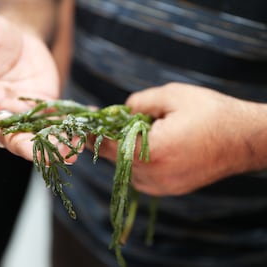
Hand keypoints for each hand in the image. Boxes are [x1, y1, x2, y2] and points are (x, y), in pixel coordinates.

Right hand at [0, 13, 59, 172]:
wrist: (17, 34)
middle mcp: (0, 113)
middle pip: (11, 138)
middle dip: (26, 150)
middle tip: (44, 159)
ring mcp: (25, 113)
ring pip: (36, 135)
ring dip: (53, 145)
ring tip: (71, 152)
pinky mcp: (46, 107)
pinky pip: (56, 122)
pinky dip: (68, 130)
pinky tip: (81, 137)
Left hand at [96, 83, 262, 195]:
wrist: (246, 140)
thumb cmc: (212, 114)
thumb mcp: (172, 96)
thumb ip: (138, 102)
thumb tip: (121, 111)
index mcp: (150, 152)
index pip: (106, 145)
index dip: (92, 131)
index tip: (84, 121)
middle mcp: (152, 176)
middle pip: (115, 157)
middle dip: (109, 138)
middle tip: (108, 120)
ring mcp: (160, 187)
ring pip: (127, 167)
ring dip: (125, 149)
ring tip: (137, 129)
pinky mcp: (168, 190)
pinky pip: (141, 175)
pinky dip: (137, 160)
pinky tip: (149, 144)